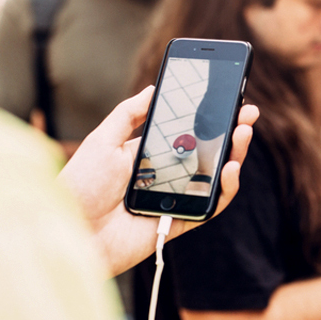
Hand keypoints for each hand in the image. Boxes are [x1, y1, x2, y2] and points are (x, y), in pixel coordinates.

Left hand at [57, 86, 258, 276]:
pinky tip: (230, 167)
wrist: (72, 231)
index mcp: (150, 154)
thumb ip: (128, 114)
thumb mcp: (102, 140)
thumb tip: (153, 88)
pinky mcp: (183, 221)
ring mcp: (177, 198)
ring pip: (216, 176)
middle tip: (248, 112)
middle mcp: (167, 175)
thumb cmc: (81, 186)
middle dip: (232, 130)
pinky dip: (227, 187)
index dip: (210, 117)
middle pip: (209, 151)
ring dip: (235, 154)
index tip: (228, 98)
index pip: (188, 132)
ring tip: (243, 133)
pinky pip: (213, 205)